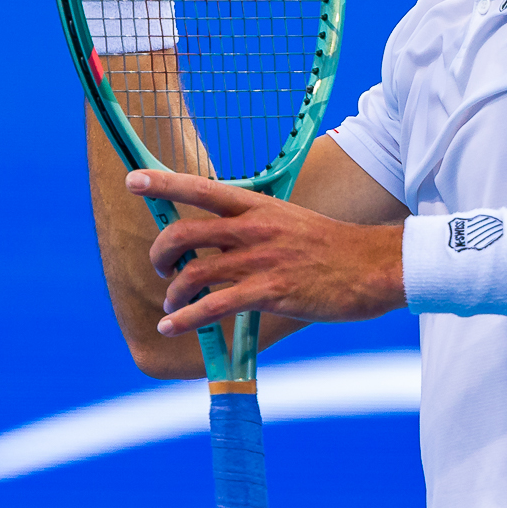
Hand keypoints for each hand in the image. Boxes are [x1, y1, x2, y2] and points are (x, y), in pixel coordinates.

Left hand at [128, 170, 402, 332]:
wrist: (373, 267)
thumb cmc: (335, 249)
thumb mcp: (291, 223)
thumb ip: (255, 229)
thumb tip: (224, 243)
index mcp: (259, 207)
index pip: (201, 188)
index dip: (163, 183)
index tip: (133, 181)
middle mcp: (254, 229)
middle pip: (184, 233)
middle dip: (160, 253)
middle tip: (161, 268)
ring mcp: (260, 260)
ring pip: (193, 272)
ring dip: (173, 292)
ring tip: (171, 306)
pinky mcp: (270, 292)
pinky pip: (213, 306)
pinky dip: (185, 318)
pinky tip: (172, 327)